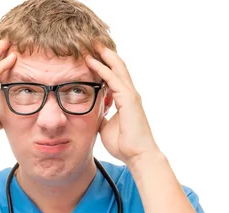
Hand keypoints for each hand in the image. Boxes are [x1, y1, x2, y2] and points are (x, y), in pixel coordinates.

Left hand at [85, 45, 159, 163]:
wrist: (137, 155)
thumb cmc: (124, 144)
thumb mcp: (105, 127)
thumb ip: (101, 116)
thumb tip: (93, 112)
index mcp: (125, 99)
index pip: (114, 77)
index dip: (104, 65)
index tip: (91, 55)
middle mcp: (129, 94)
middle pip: (118, 67)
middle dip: (105, 54)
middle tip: (93, 42)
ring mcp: (131, 96)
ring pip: (117, 69)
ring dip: (104, 55)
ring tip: (92, 44)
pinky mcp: (129, 100)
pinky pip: (114, 80)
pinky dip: (102, 70)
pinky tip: (92, 61)